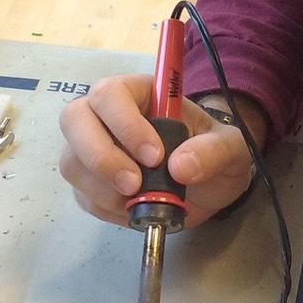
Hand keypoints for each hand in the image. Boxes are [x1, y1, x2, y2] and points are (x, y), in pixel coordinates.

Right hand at [57, 74, 259, 227]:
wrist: (208, 186)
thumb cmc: (213, 153)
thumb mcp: (230, 148)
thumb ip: (212, 151)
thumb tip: (180, 167)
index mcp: (139, 93)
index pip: (111, 94)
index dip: (124, 124)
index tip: (155, 156)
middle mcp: (106, 115)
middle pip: (74, 120)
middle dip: (101, 156)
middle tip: (135, 185)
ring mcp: (92, 149)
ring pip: (72, 162)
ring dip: (103, 188)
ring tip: (141, 200)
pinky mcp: (90, 184)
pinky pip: (82, 195)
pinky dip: (106, 208)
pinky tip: (134, 210)